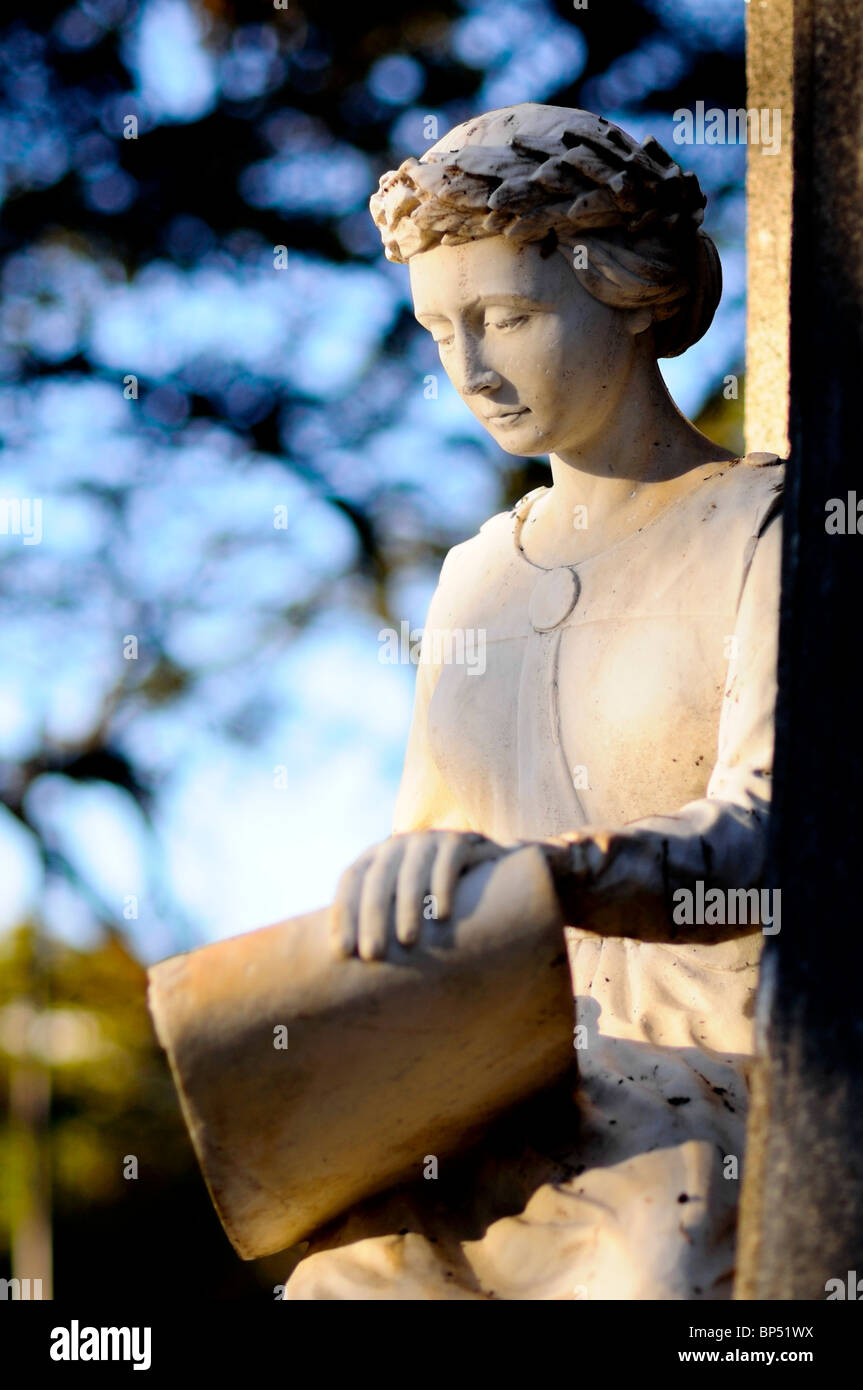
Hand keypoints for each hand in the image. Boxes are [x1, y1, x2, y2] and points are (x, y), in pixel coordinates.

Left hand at [330, 830, 508, 961]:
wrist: (477, 867)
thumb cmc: (426, 898)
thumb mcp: (396, 901)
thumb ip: (373, 920)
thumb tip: (343, 960)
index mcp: (374, 858)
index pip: (351, 880)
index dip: (344, 913)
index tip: (343, 951)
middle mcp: (397, 845)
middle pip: (377, 879)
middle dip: (373, 917)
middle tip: (372, 954)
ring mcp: (427, 840)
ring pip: (412, 872)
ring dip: (408, 907)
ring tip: (407, 940)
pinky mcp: (458, 841)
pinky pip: (448, 862)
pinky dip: (443, 888)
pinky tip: (442, 916)